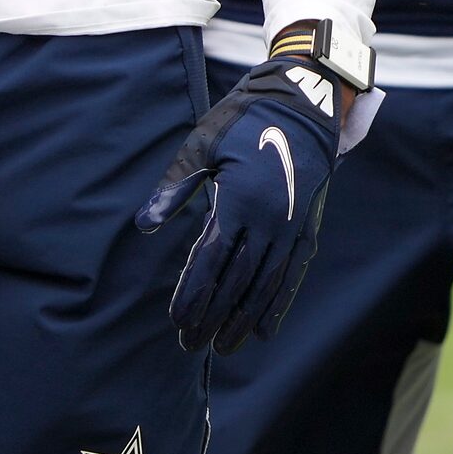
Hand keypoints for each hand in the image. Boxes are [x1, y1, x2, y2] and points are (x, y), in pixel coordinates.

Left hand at [134, 57, 340, 351]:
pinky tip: (263, 330)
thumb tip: (145, 226)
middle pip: (236, 281)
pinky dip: (278, 305)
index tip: (177, 321)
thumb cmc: (242, 122)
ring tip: (223, 348)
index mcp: (238, 200)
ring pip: (265, 285)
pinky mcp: (307, 229)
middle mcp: (268, 220)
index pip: (211, 260)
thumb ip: (174, 189)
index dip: (193, 293)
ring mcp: (291, 228)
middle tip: (191, 344)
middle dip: (212, 316)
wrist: (303, 106)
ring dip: (242, 319)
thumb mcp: (202, 146)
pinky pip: (292, 276)